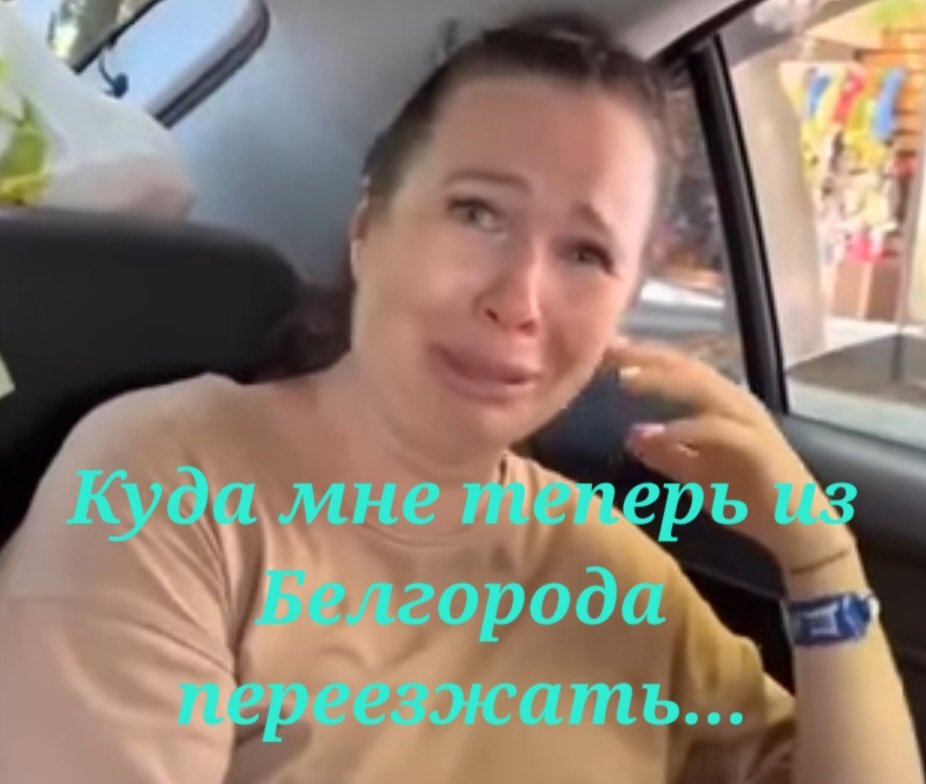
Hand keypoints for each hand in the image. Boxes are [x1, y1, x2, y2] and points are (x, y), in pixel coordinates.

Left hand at [605, 337, 853, 570]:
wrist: (801, 533)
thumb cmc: (751, 500)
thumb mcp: (698, 476)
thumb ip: (668, 455)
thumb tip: (632, 435)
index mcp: (721, 405)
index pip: (677, 370)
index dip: (642, 358)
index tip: (605, 350)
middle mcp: (736, 404)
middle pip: (686, 368)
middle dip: (645, 356)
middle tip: (607, 348)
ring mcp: (750, 422)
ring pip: (703, 388)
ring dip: (662, 381)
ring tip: (624, 379)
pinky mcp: (759, 447)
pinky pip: (718, 430)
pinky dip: (686, 429)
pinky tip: (659, 434)